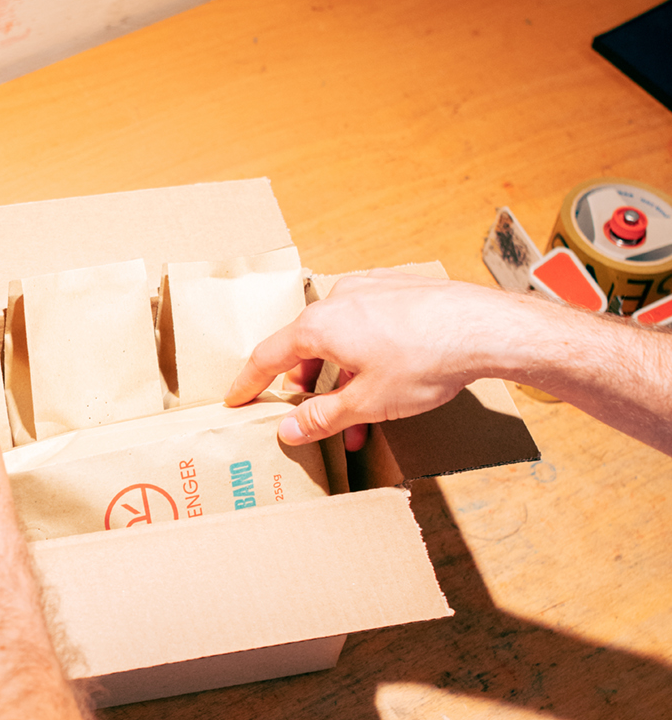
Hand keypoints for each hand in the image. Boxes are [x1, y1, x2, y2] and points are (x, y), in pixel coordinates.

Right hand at [226, 272, 509, 448]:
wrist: (484, 328)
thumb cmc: (424, 362)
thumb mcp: (366, 403)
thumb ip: (321, 418)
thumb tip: (288, 430)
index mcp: (319, 325)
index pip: (268, 356)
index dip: (250, 382)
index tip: (236, 398)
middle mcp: (339, 298)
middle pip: (306, 347)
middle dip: (307, 388)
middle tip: (307, 414)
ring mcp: (371, 289)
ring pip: (341, 338)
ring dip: (342, 378)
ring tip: (358, 417)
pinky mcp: (400, 290)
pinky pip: (368, 325)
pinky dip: (365, 355)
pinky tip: (386, 380)